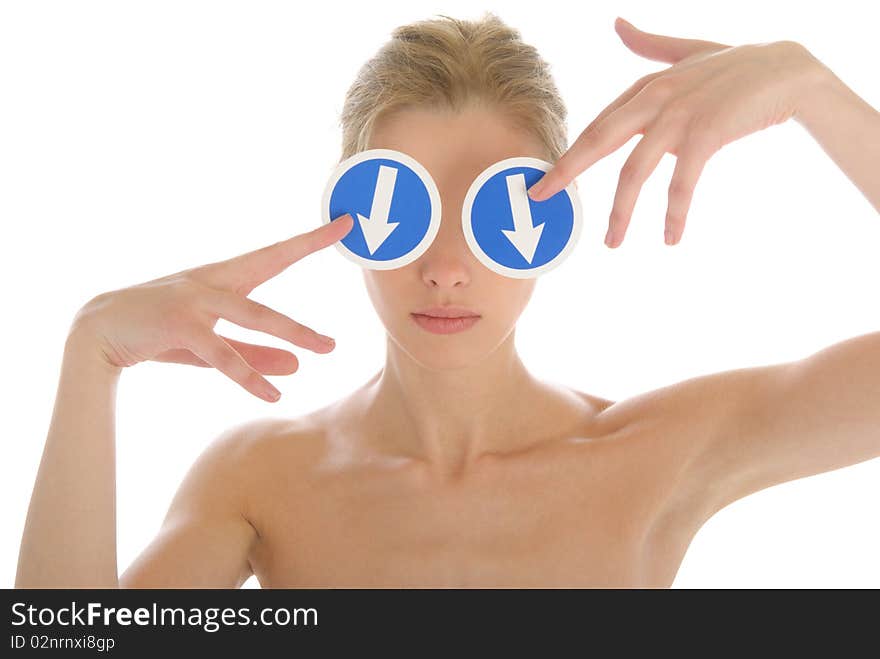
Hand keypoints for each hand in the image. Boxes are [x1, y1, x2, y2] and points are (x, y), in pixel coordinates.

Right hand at [70, 214, 354, 401]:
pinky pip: (222, 353)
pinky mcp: (179, 325)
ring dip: (294, 331)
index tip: (345, 222)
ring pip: (255, 314)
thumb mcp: (212, 345)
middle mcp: (212, 280)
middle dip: (309, 250)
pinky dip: (248, 375)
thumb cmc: (160, 332)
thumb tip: (298, 368)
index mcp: (222, 277)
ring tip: (327, 349)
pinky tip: (272, 394)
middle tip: (349, 241)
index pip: (274, 254)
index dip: (309, 239)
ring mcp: (195, 299)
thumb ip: (255, 354)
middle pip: (271, 268)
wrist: (98, 333)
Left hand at [527, 17, 824, 246]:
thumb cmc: (736, 66)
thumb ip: (650, 46)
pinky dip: (673, 212)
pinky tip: (669, 237)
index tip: (544, 180)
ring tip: (611, 243)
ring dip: (621, 211)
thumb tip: (617, 24)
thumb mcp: (687, 53)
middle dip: (566, 170)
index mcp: (646, 86)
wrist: (788, 70)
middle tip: (540, 198)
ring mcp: (679, 115)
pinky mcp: (707, 133)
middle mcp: (655, 98)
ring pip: (635, 170)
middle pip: (599, 139)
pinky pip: (681, 182)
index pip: (597, 125)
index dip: (569, 154)